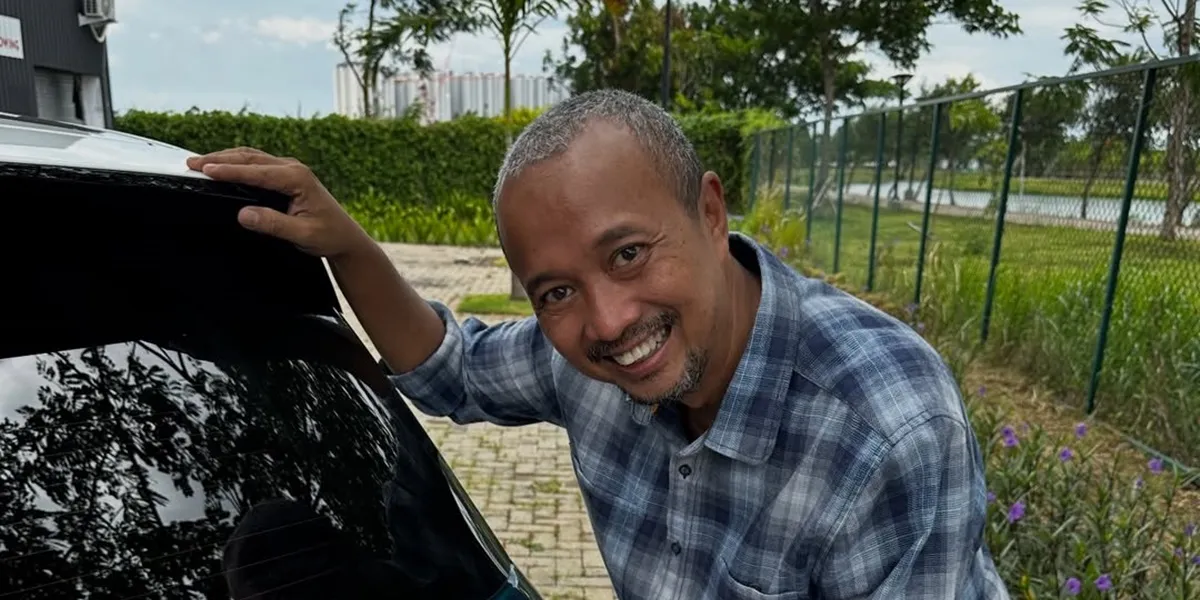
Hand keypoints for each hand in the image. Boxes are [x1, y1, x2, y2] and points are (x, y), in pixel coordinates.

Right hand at [186, 147, 372, 258]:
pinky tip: (222, 166)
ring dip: (225, 158)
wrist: (345, 237)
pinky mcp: (286, 175)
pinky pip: (257, 164)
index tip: (206, 171)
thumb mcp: (302, 235)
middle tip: (192, 163)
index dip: (229, 171)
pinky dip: (236, 163)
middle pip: (250, 158)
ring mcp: (290, 169)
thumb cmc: (328, 235)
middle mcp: (293, 168)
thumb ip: (273, 224)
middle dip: (220, 159)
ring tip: (200, 162)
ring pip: (252, 157)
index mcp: (297, 178)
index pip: (256, 172)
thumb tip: (244, 214)